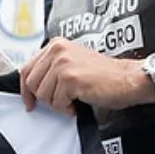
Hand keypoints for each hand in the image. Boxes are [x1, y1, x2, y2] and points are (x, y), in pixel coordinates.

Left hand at [20, 38, 153, 114]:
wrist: (129, 79)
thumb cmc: (104, 76)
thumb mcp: (73, 63)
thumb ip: (52, 68)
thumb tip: (31, 86)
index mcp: (56, 45)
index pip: (26, 69)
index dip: (26, 90)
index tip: (29, 103)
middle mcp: (57, 50)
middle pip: (32, 84)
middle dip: (45, 98)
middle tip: (63, 101)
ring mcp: (63, 64)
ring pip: (43, 95)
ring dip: (59, 104)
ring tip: (75, 99)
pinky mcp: (70, 79)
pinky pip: (57, 103)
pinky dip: (67, 109)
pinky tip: (80, 102)